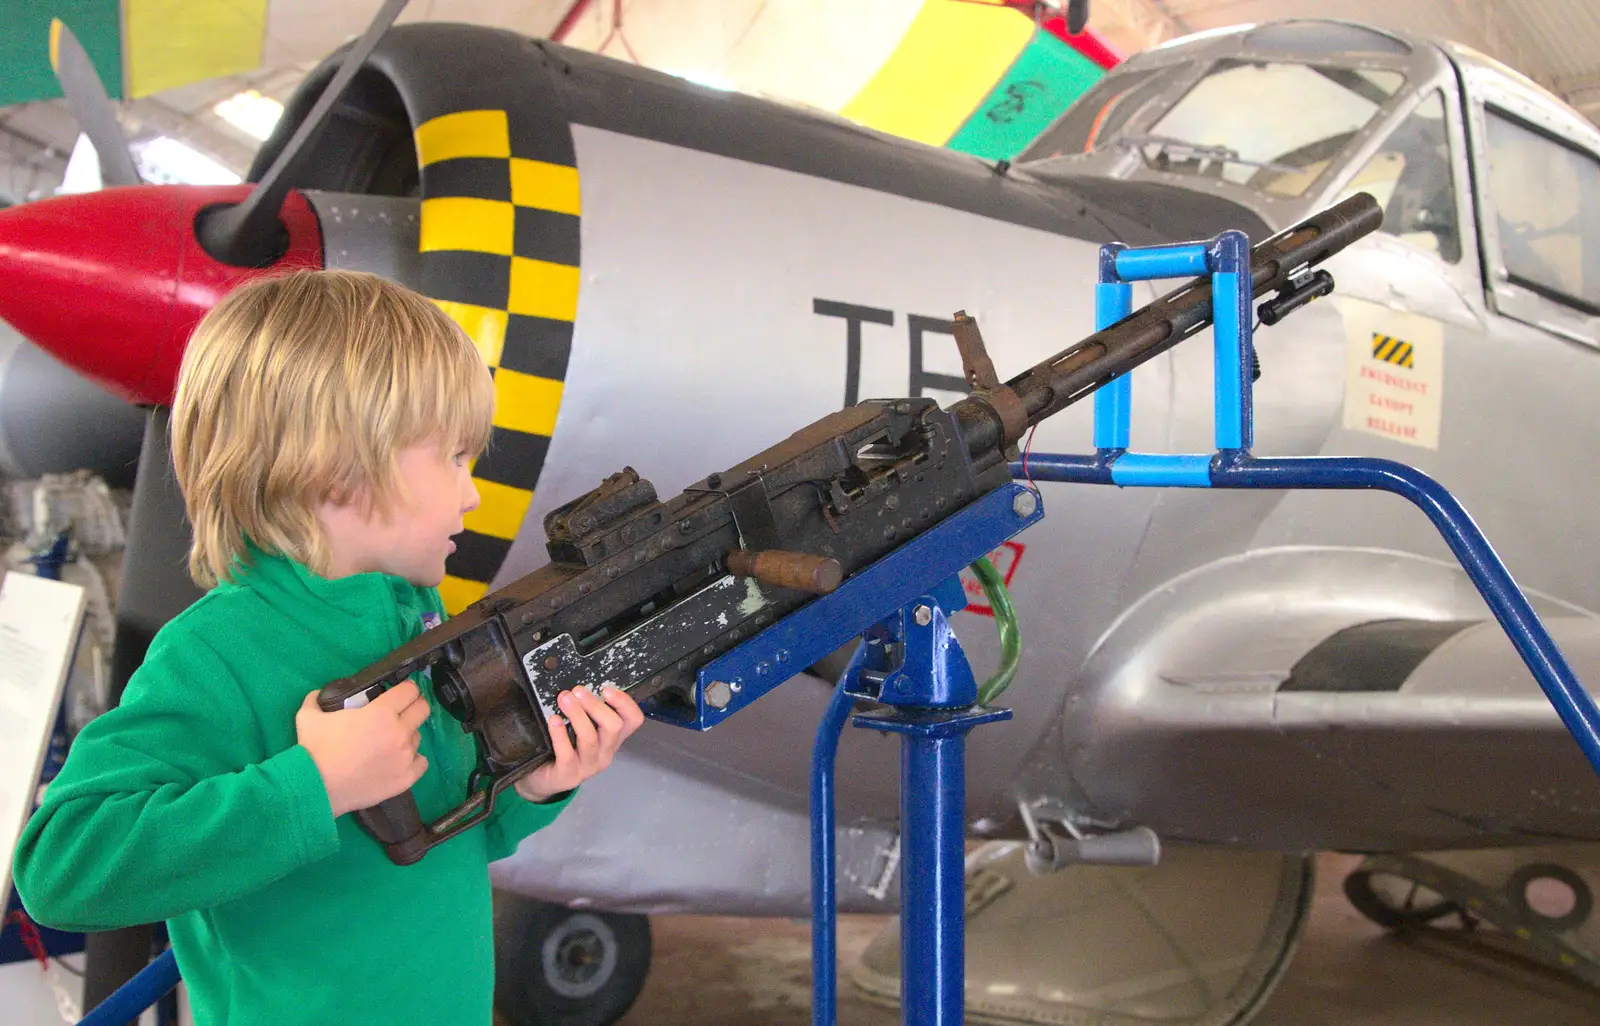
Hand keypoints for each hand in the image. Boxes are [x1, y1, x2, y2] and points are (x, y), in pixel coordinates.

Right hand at [297, 682, 431, 817]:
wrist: (316, 787)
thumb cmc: (315, 749)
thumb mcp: (309, 716)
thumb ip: (316, 700)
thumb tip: (317, 695)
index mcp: (382, 712)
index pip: (410, 691)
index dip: (405, 688)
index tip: (399, 693)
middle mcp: (400, 732)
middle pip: (423, 709)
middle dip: (414, 706)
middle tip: (400, 712)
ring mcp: (405, 756)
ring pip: (418, 737)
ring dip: (408, 735)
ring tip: (391, 742)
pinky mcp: (406, 778)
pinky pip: (421, 763)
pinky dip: (413, 760)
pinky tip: (399, 760)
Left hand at [514, 685, 644, 802]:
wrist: (544, 779)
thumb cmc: (564, 747)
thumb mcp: (581, 729)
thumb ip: (586, 712)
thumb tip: (580, 687)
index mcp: (612, 739)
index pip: (633, 720)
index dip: (625, 703)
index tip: (606, 688)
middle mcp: (606, 753)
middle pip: (614, 727)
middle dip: (595, 705)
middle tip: (577, 691)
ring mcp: (588, 766)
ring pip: (590, 738)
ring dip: (577, 714)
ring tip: (564, 699)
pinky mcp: (569, 775)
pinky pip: (566, 753)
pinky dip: (559, 734)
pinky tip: (553, 720)